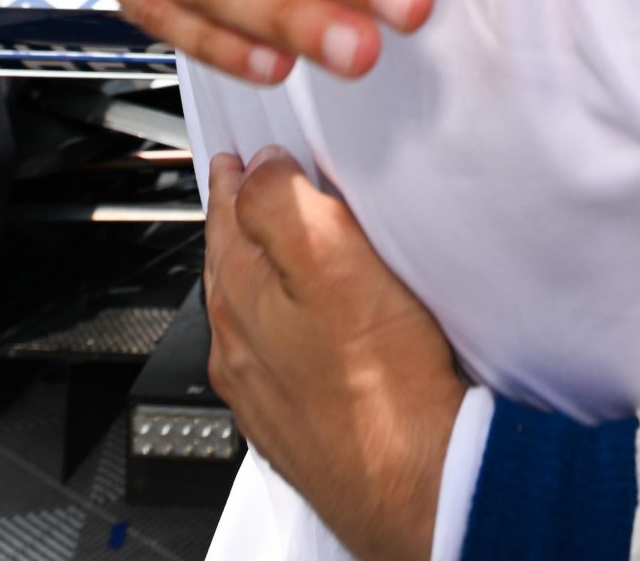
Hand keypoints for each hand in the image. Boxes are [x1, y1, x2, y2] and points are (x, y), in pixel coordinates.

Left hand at [205, 151, 461, 560]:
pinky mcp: (297, 422)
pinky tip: (318, 327)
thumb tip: (260, 170)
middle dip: (246, 223)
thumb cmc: (382, 386)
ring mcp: (264, 392)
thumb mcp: (332, 262)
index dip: (237, 178)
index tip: (242, 154)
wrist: (413, 485)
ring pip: (254, 314)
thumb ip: (284, 205)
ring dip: (267, 275)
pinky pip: (281, 358)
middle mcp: (239, 349)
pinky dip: (290, 327)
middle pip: (233, 264)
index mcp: (240, 299)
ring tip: (292, 248)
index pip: (226, 217)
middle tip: (260, 186)